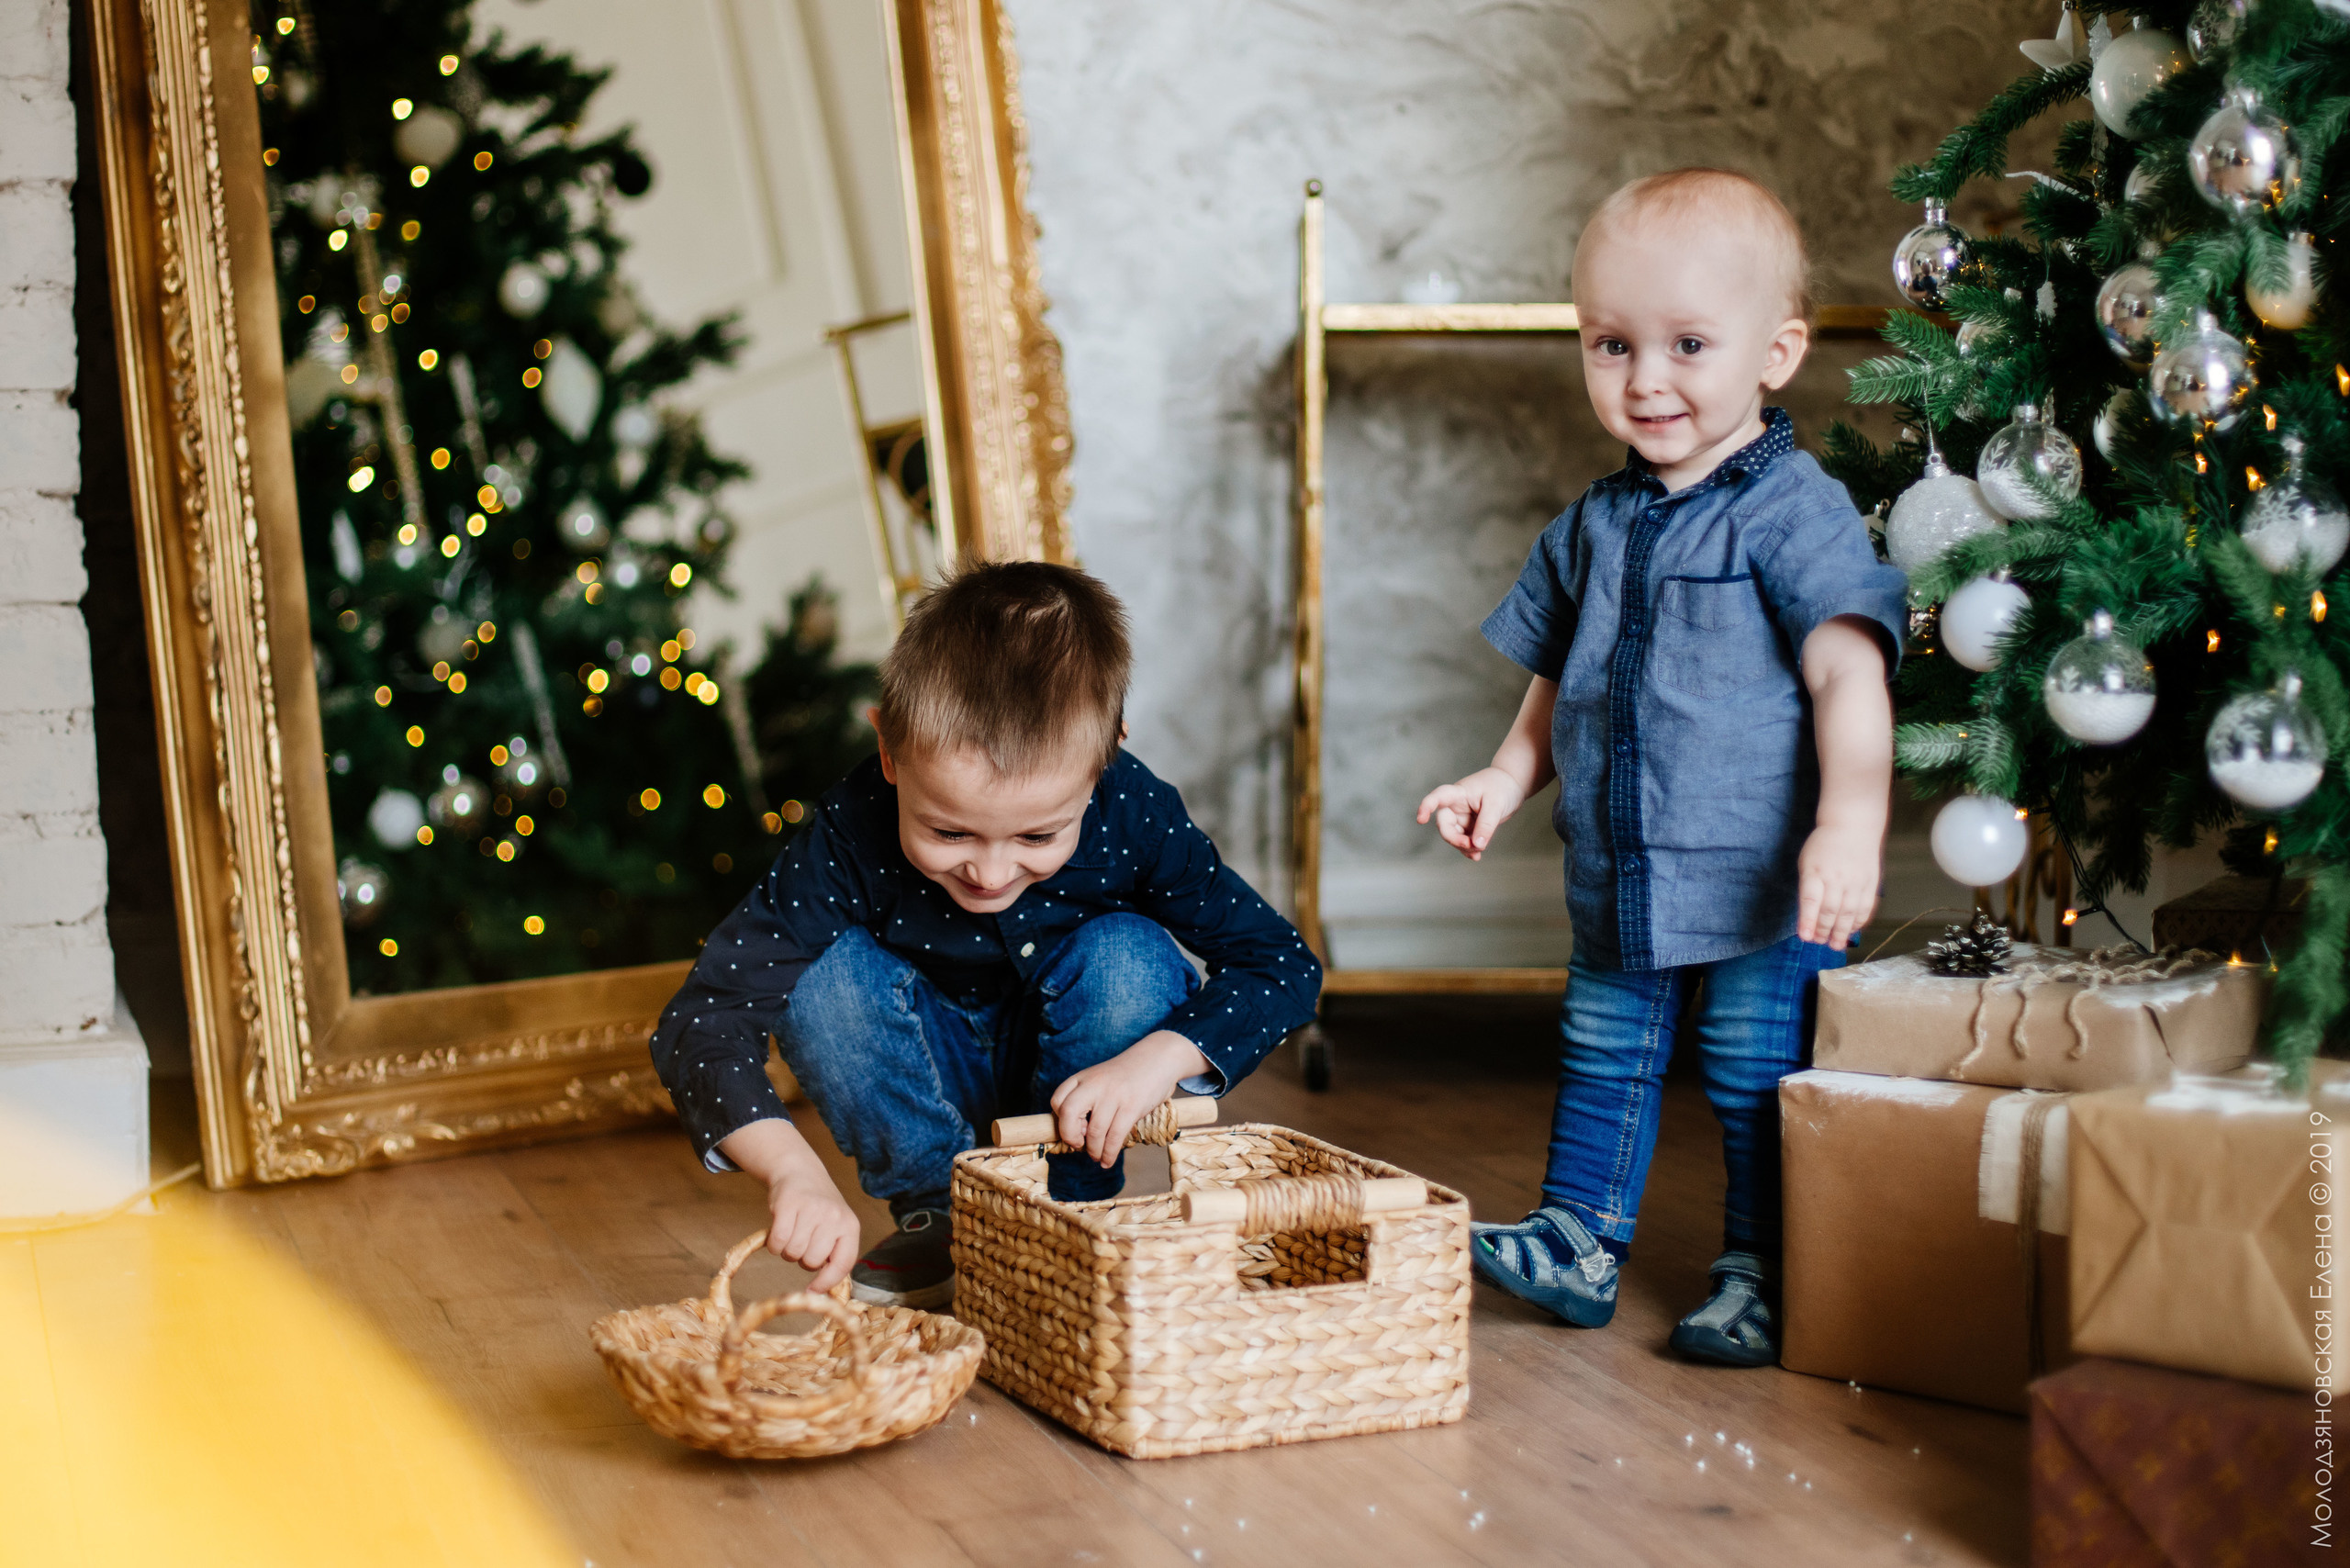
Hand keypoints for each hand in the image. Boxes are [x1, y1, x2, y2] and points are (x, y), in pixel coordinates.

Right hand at [716, 1118, 863, 1292]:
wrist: (800, 1171)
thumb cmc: (819, 1208)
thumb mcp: (836, 1226)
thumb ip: (835, 1254)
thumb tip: (823, 1292)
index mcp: (850, 1226)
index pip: (843, 1264)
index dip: (827, 1282)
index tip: (813, 1291)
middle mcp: (834, 1217)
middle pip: (812, 1262)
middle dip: (803, 1259)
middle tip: (803, 1241)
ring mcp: (812, 1210)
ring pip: (793, 1254)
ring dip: (787, 1250)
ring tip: (793, 1232)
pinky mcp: (788, 1205)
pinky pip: (777, 1242)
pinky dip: (774, 1243)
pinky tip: (780, 1229)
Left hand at [1049, 1030, 1210, 1166]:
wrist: (1158, 1058)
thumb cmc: (1128, 1074)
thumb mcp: (1101, 1078)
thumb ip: (1087, 1097)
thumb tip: (1078, 1132)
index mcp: (1084, 1077)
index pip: (1058, 1100)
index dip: (1060, 1121)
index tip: (1073, 1129)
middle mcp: (1095, 1084)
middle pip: (1068, 1113)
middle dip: (1070, 1136)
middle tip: (1078, 1145)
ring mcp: (1113, 1095)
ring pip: (1094, 1132)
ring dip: (1094, 1151)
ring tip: (1097, 1157)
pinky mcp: (1132, 1107)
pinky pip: (1115, 1137)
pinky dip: (1109, 1154)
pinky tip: (1107, 1161)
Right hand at [1416, 767, 1530, 860]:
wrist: (1513, 785)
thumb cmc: (1502, 786)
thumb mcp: (1496, 805)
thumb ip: (1485, 825)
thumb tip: (1477, 845)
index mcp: (1458, 793)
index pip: (1438, 797)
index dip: (1427, 807)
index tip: (1421, 820)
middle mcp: (1455, 805)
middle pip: (1444, 824)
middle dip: (1454, 838)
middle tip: (1470, 846)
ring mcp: (1461, 816)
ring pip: (1454, 835)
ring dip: (1464, 846)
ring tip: (1478, 852)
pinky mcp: (1469, 825)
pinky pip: (1464, 839)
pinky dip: (1469, 849)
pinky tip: (1476, 855)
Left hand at [1796, 821, 1879, 950]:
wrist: (1852, 826)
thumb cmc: (1823, 845)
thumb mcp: (1807, 862)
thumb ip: (1807, 887)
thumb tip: (1809, 915)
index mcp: (1816, 871)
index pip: (1810, 901)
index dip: (1807, 921)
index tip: (1804, 937)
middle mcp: (1837, 878)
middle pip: (1830, 910)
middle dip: (1824, 930)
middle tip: (1819, 942)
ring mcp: (1855, 881)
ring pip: (1849, 912)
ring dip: (1842, 932)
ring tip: (1836, 945)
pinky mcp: (1870, 882)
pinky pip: (1865, 907)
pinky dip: (1858, 922)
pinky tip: (1851, 930)